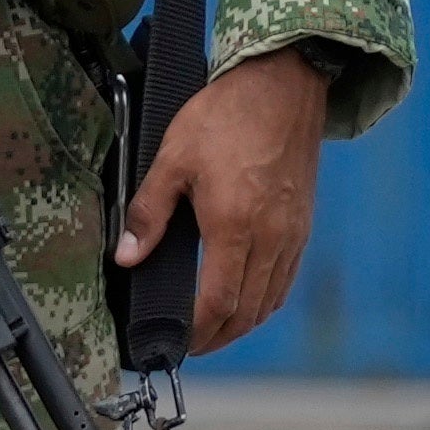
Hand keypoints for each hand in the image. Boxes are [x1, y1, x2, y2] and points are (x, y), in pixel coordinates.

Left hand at [113, 47, 332, 355]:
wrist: (284, 84)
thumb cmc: (227, 114)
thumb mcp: (174, 157)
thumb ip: (147, 212)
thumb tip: (126, 256)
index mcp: (234, 225)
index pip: (218, 302)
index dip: (197, 331)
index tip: (177, 342)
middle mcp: (270, 237)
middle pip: (246, 312)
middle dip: (218, 337)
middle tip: (191, 346)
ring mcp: (292, 233)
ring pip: (269, 300)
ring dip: (242, 324)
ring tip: (215, 331)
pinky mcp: (303, 224)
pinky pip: (286, 279)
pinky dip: (265, 300)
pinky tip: (248, 299)